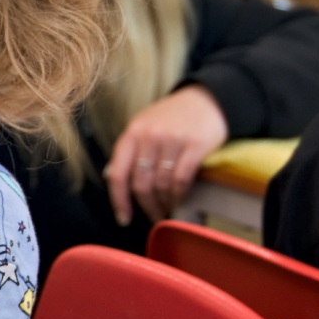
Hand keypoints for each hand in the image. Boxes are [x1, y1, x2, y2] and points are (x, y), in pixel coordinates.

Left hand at [105, 85, 228, 224]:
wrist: (206, 99)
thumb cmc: (171, 118)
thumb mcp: (143, 127)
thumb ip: (129, 151)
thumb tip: (111, 177)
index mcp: (131, 134)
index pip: (117, 174)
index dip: (118, 201)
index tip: (124, 219)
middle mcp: (149, 136)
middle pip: (141, 184)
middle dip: (146, 206)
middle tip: (154, 216)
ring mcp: (172, 140)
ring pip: (162, 184)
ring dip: (164, 202)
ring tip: (167, 208)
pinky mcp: (195, 145)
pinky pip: (182, 179)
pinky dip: (179, 195)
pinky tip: (179, 200)